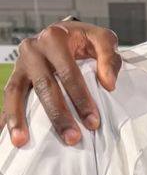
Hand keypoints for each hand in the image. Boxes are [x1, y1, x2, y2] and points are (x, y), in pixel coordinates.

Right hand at [2, 22, 120, 147]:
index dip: (80, 98)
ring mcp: (20, 64)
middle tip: (72, 138)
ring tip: (21, 141)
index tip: (93, 122)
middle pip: (44, 86)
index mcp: (54, 37)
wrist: (62, 33)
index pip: (68, 72)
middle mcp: (33, 49)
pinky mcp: (14, 76)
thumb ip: (109, 57)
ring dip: (19, 119)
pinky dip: (6, 117)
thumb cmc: (84, 41)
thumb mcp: (102, 39)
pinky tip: (6, 136)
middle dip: (58, 115)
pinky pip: (8, 98)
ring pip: (16, 92)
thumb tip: (109, 84)